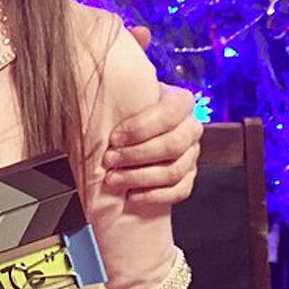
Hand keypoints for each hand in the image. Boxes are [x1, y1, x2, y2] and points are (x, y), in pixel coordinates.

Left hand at [103, 79, 201, 205]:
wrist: (129, 131)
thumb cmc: (123, 111)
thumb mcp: (122, 96)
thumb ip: (117, 95)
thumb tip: (96, 93)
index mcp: (179, 101)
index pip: (171, 112)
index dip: (142, 127)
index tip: (114, 137)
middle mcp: (190, 128)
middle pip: (174, 145)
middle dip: (136, 155)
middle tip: (109, 159)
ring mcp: (192, 154)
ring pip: (174, 171)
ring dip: (139, 177)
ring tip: (113, 178)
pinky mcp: (188, 177)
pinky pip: (180, 191)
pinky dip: (153, 196)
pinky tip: (131, 195)